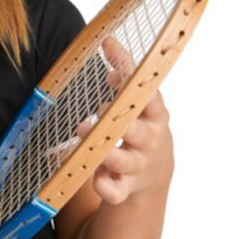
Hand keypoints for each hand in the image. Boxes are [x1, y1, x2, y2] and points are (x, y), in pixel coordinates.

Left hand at [76, 37, 173, 207]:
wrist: (155, 173)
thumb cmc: (142, 128)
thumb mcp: (140, 103)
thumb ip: (124, 77)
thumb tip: (108, 46)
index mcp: (155, 116)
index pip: (148, 96)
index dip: (131, 79)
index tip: (112, 67)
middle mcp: (150, 141)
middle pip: (137, 131)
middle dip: (116, 121)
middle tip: (97, 109)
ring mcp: (138, 166)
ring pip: (122, 161)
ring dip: (103, 150)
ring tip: (83, 134)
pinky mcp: (126, 188)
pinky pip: (114, 192)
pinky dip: (104, 187)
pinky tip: (95, 177)